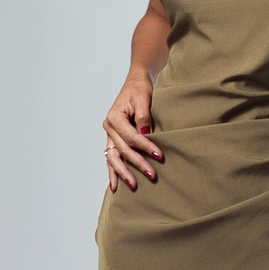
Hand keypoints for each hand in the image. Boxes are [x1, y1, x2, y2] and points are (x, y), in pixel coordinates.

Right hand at [103, 67, 163, 192]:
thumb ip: (144, 117)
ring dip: (122, 172)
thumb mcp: (144, 99)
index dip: (145, 146)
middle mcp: (109, 127)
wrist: (135, 84)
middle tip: (152, 175)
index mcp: (114, 117)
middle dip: (137, 163)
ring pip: (113, 158)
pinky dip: (113, 172)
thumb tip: (147, 135)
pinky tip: (115, 186)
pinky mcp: (113, 140)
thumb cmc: (140, 90)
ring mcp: (109, 135)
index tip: (159, 155)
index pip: (131, 137)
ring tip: (133, 185)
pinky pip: (111, 158)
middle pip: (122, 150)